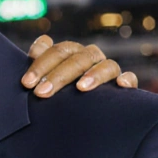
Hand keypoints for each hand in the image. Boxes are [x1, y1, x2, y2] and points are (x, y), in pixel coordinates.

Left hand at [22, 35, 137, 97]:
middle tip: (41, 93)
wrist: (80, 116)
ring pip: (106, 65)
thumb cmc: (59, 94)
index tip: (27, 83)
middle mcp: (91, 58)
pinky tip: (120, 85)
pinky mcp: (125, 86)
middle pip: (78, 59)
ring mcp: (109, 70)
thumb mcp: (47, 78)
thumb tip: (42, 41)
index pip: (58, 51)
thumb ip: (42, 61)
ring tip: (80, 88)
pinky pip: (130, 78)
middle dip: (58, 76)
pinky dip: (127, 79)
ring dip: (94, 75)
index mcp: (72, 53)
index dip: (41, 65)